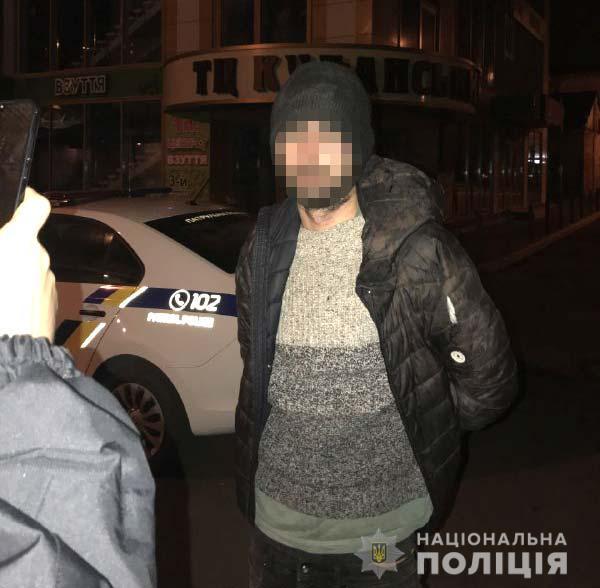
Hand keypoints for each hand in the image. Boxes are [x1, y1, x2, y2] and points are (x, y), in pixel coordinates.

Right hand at [0, 186, 56, 339]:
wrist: (13, 354)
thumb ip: (1, 247)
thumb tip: (5, 247)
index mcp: (19, 244)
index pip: (36, 206)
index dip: (28, 196)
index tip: (20, 196)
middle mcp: (40, 259)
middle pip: (25, 242)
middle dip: (6, 248)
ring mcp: (48, 282)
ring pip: (28, 267)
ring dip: (11, 272)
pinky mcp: (51, 303)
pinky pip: (34, 288)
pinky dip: (20, 291)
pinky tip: (4, 307)